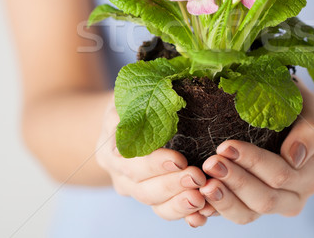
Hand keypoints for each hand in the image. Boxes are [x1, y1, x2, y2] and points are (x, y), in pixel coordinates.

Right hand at [96, 105, 214, 225]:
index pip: (132, 162)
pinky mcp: (155, 197)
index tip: (179, 160)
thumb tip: (155, 98)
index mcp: (111, 150)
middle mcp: (121, 175)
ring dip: (179, 204)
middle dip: (172, 185)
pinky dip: (185, 216)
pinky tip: (202, 215)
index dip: (155, 164)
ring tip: (202, 199)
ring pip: (155, 204)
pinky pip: (167, 211)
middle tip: (197, 178)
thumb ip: (135, 103)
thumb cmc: (130, 104)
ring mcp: (137, 189)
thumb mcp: (127, 98)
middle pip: (143, 188)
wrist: (122, 122)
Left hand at [199, 81, 313, 223]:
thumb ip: (310, 133)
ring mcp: (271, 207)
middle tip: (210, 163)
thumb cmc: (299, 112)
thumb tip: (294, 156)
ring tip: (203, 184)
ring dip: (223, 200)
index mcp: (311, 177)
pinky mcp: (250, 208)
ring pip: (247, 214)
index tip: (226, 146)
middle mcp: (294, 198)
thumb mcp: (310, 112)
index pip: (281, 174)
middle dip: (235, 181)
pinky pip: (233, 215)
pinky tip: (198, 201)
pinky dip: (215, 210)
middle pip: (264, 199)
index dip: (253, 162)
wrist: (293, 122)